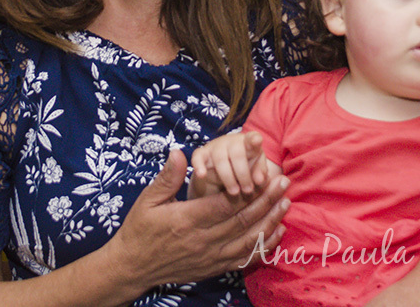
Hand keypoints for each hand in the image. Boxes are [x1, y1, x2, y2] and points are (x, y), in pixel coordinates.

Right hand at [105, 150, 289, 288]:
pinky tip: (276, 233)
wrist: (133, 267)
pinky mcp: (214, 268)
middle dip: (267, 200)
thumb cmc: (139, 229)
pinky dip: (263, 247)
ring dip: (269, 222)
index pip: (226, 204)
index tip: (266, 174)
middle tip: (284, 182)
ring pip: (248, 240)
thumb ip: (167, 177)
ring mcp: (210, 257)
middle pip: (242, 220)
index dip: (250, 190)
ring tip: (286, 204)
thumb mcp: (147, 199)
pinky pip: (244, 259)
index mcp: (187, 220)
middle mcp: (202, 240)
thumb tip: (179, 152)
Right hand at [190, 131, 268, 198]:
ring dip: (228, 177)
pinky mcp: (201, 154)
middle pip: (237, 153)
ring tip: (234, 192)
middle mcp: (231, 142)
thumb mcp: (256, 173)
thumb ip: (261, 175)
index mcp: (248, 144)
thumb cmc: (245, 170)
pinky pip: (198, 157)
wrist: (223, 175)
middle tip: (247, 190)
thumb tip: (259, 180)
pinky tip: (201, 175)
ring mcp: (215, 146)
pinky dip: (199, 165)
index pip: (252, 139)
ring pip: (220, 158)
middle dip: (243, 174)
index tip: (257, 141)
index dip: (254, 139)